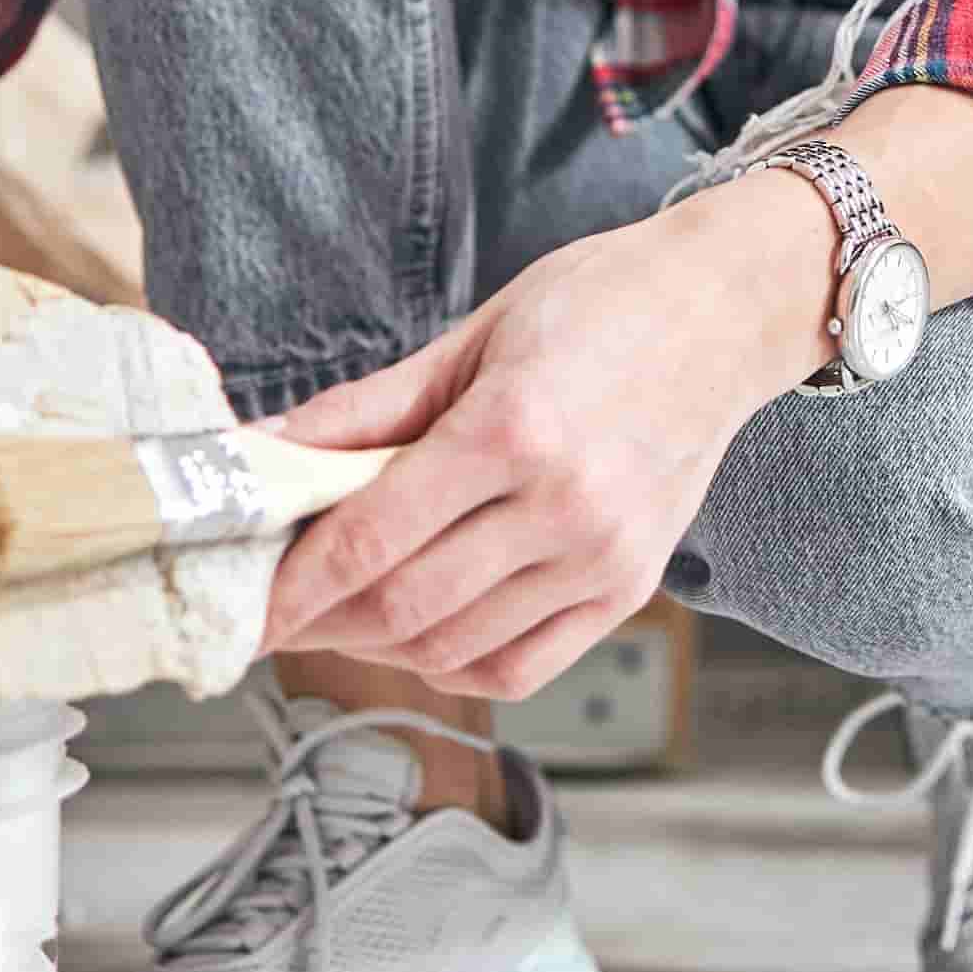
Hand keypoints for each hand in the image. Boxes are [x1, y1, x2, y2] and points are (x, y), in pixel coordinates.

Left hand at [257, 174, 834, 696]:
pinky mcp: (630, 590)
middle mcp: (564, 505)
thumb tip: (266, 449)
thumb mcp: (473, 335)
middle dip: (323, 619)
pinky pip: (520, 666)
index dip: (293, 585)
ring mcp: (603, 557)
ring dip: (379, 644)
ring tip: (341, 613)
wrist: (727, 315)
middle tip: (278, 605)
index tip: (245, 605)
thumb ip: (367, 409)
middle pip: (405, 606)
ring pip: (455, 648)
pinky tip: (419, 633)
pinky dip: (453, 666)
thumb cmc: (601, 305)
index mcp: (513, 428)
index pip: (372, 538)